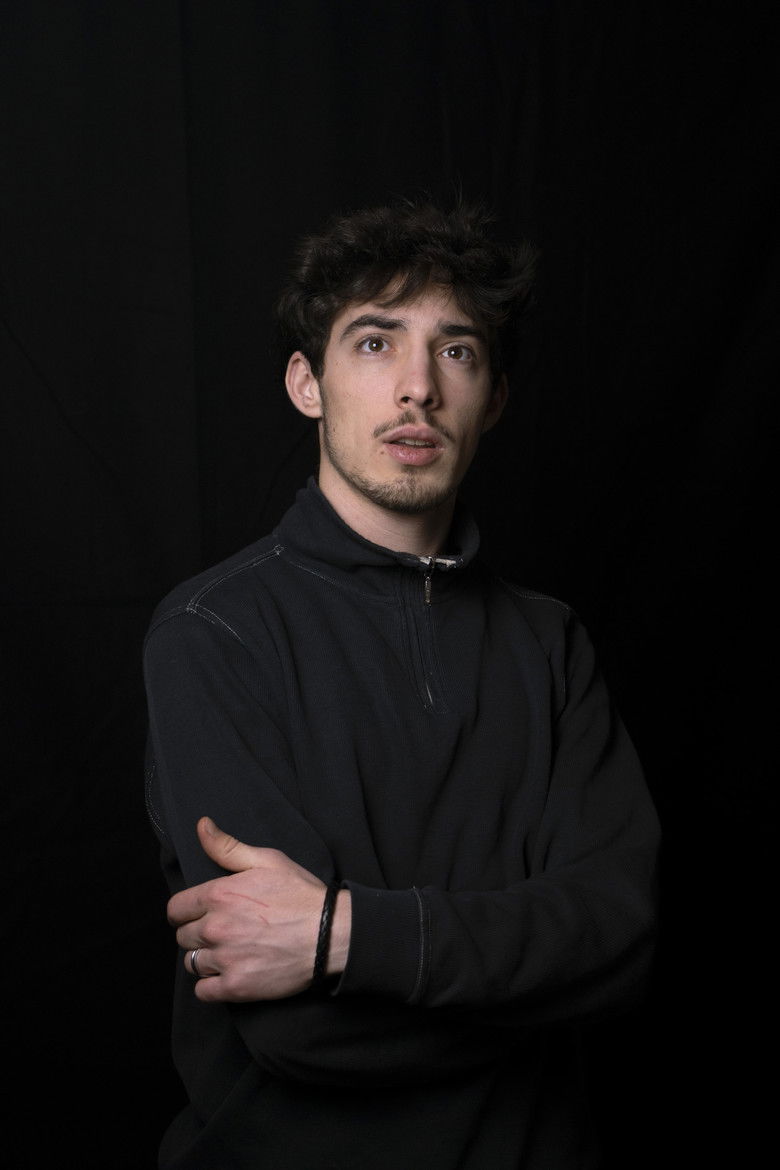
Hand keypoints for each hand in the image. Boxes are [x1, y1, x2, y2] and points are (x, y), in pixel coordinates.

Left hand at [167, 817, 350, 1002]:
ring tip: (229, 952)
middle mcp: (215, 928)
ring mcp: (225, 959)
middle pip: (183, 937)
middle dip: (198, 934)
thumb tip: (201, 825)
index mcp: (219, 895)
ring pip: (193, 963)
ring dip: (206, 959)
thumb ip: (227, 846)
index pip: (175, 909)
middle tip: (223, 932)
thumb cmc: (301, 895)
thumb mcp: (267, 860)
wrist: (331, 933)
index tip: (199, 914)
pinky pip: (202, 992)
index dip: (186, 911)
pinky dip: (212, 985)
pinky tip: (230, 973)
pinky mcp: (236, 986)